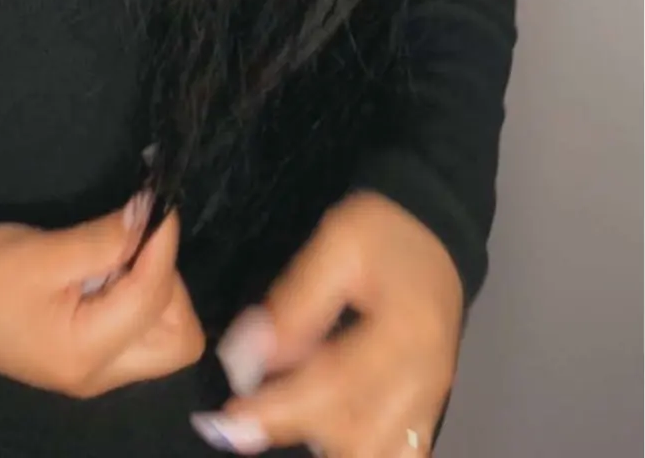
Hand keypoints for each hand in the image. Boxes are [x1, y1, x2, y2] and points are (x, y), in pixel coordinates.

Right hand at [0, 195, 204, 396]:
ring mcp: (94, 371)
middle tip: (139, 240)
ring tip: (122, 252)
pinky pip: (138, 332)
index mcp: (86, 354)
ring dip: (158, 290)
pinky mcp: (85, 356)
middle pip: (177, 337)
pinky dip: (139, 298)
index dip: (162, 244)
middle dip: (170, 282)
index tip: (160, 201)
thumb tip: (151, 213)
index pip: (154, 297)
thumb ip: (104, 238)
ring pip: (164, 338)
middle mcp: (99, 374)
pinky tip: (112, 268)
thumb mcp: (42, 251)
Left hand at [189, 192, 463, 455]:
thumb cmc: (385, 233)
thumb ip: (296, 303)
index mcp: (404, 333)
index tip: (233, 416)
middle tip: (249, 413)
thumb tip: (250, 356)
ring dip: (326, 444)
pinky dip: (357, 450)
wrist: (436, 234)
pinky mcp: (427, 412)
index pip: (336, 385)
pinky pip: (396, 455)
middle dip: (298, 428)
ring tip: (283, 411)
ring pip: (376, 454)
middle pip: (358, 436)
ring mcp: (429, 403)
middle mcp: (423, 381)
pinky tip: (321, 434)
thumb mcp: (339, 244)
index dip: (280, 407)